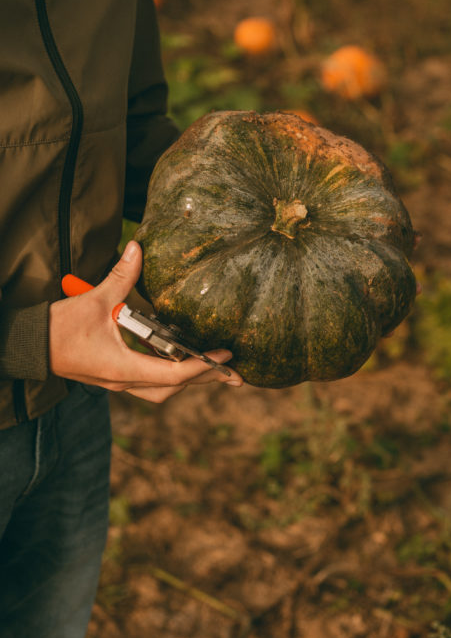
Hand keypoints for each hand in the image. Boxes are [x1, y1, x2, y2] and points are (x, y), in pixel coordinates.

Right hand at [49, 241, 242, 401]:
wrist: (30, 347)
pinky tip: (182, 358)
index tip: (224, 356)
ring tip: (214, 368)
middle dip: (205, 379)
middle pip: (174, 388)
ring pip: (162, 389)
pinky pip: (150, 381)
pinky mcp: (116, 376)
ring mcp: (119, 382)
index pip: (173, 374)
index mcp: (123, 368)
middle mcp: (124, 380)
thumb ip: (120, 276)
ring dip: (189, 380)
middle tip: (234, 373)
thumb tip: (138, 247)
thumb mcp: (94, 300)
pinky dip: (170, 372)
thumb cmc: (59, 328)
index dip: (202, 366)